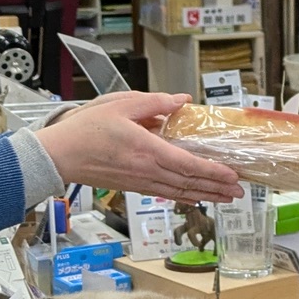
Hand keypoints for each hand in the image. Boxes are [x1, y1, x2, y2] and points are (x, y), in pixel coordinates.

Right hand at [32, 92, 242, 202]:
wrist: (58, 156)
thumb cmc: (85, 131)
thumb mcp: (121, 105)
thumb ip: (154, 103)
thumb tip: (180, 100)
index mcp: (146, 150)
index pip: (188, 164)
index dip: (213, 171)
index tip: (232, 174)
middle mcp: (146, 171)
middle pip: (189, 183)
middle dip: (217, 187)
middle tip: (239, 190)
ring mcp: (140, 181)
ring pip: (180, 192)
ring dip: (205, 195)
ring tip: (225, 197)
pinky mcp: (133, 186)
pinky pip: (165, 193)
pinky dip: (184, 196)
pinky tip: (195, 197)